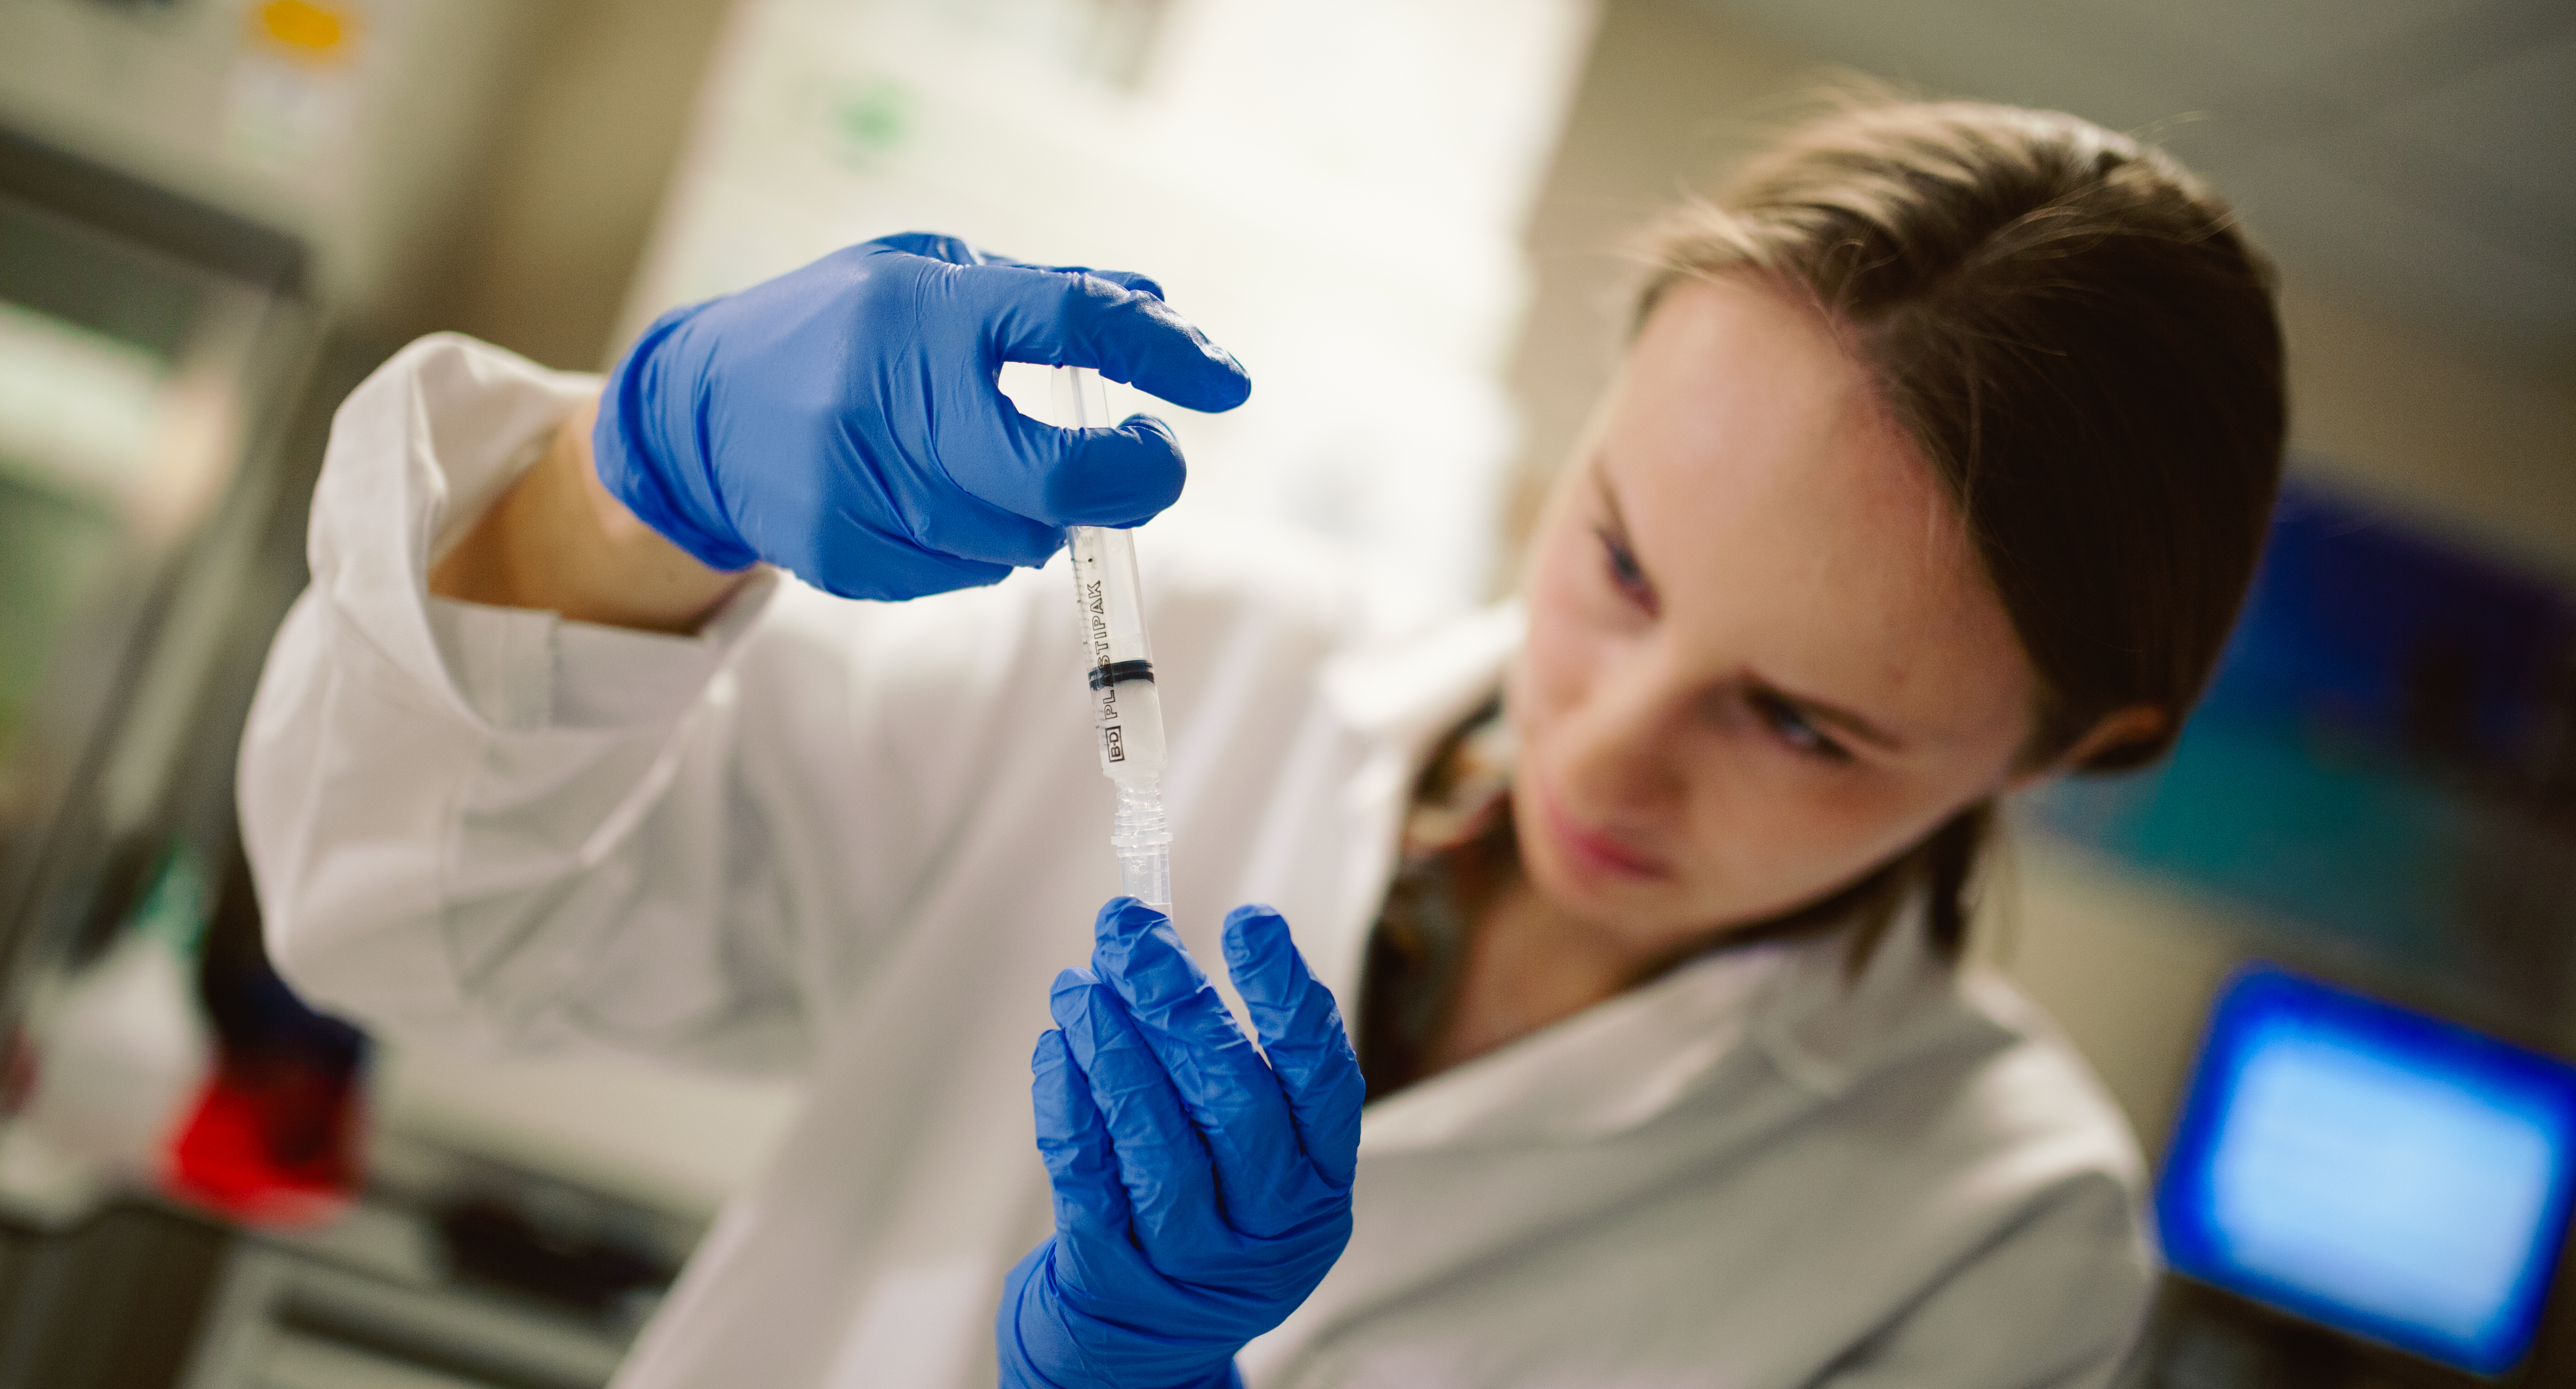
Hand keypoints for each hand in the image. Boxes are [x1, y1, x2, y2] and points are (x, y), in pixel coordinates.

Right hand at [592, 233, 1250, 600]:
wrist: (695, 414)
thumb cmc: (839, 330)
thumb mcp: (928, 274)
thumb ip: (1048, 293)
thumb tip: (1163, 308)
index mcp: (918, 308)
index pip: (1070, 323)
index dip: (1163, 353)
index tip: (1227, 381)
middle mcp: (886, 398)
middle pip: (1059, 476)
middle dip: (1135, 478)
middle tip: (1155, 457)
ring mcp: (861, 489)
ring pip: (1023, 537)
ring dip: (1047, 511)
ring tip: (999, 463)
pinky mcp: (845, 557)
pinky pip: (969, 573)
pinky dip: (982, 544)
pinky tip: (935, 500)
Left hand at [998, 899, 1365, 1388]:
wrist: (1153, 1335)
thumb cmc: (1211, 1205)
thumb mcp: (1260, 1154)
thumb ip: (1238, 1063)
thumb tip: (1153, 940)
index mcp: (1318, 1180)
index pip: (1321, 1080)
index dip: (1288, 998)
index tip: (1249, 919)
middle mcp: (1268, 1223)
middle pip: (1232, 1101)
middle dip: (1177, 1003)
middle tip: (1129, 931)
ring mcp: (1193, 1256)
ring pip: (1155, 1141)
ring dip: (1112, 1046)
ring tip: (1078, 982)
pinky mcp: (1116, 1272)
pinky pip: (1088, 1176)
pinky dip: (1068, 1102)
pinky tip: (1056, 1045)